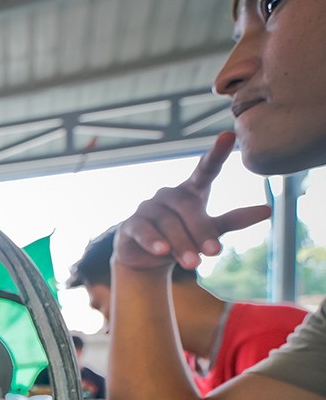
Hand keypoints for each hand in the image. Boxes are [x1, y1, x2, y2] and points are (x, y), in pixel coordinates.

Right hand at [116, 131, 270, 271]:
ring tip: (193, 264)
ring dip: (181, 243)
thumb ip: (233, 220)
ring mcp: (147, 208)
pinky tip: (162, 250)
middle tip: (214, 253)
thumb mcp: (210, 230)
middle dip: (200, 230)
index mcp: (191, 191)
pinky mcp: (131, 224)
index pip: (205, 169)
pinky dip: (153, 240)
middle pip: (187, 206)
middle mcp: (168, 194)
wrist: (146, 259)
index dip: (216, 153)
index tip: (229, 135)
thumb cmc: (182, 238)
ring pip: (167, 222)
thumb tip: (268, 210)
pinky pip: (143, 229)